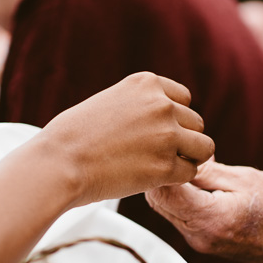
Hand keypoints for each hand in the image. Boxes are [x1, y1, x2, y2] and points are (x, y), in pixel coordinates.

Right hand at [38, 72, 214, 206]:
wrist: (59, 163)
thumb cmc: (73, 136)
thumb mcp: (109, 101)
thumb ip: (139, 104)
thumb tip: (163, 119)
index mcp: (146, 83)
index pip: (184, 100)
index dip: (173, 120)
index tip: (154, 133)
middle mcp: (161, 105)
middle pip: (196, 123)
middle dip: (181, 140)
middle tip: (155, 155)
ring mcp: (166, 135)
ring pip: (203, 147)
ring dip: (187, 159)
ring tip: (161, 167)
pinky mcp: (165, 166)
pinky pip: (190, 172)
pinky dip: (176, 178)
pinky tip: (152, 179)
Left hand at [146, 160, 262, 262]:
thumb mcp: (245, 179)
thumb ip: (207, 171)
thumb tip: (179, 156)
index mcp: (210, 218)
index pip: (165, 192)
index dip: (162, 166)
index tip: (169, 147)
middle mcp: (199, 235)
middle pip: (159, 202)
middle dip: (161, 174)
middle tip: (174, 151)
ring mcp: (199, 241)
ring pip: (166, 210)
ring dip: (170, 186)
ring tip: (186, 163)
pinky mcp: (202, 241)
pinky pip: (179, 216)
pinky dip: (181, 197)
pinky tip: (195, 181)